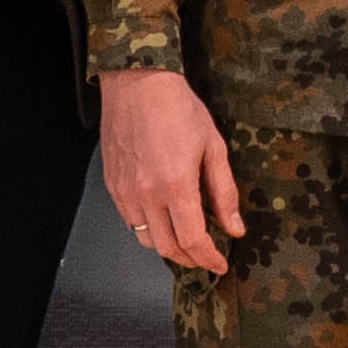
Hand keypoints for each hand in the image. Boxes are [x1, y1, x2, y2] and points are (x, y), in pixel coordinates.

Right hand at [98, 67, 245, 276]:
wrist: (138, 84)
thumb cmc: (178, 108)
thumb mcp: (213, 147)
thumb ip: (224, 192)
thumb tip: (234, 227)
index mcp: (176, 186)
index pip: (192, 240)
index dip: (208, 258)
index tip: (220, 264)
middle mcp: (147, 194)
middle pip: (168, 248)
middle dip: (190, 259)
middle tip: (206, 257)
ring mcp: (126, 191)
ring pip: (146, 239)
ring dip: (168, 246)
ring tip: (186, 241)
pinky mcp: (113, 185)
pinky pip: (130, 221)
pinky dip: (149, 229)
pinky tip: (163, 219)